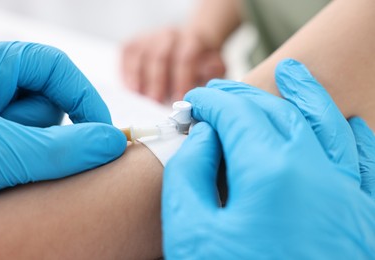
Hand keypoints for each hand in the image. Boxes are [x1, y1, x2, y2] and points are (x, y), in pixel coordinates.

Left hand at [0, 42, 125, 194]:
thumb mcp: (2, 151)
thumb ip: (62, 149)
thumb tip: (114, 143)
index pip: (56, 66)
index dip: (85, 97)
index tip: (103, 134)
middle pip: (48, 102)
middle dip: (45, 136)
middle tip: (25, 160)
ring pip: (36, 130)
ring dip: (28, 154)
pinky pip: (23, 147)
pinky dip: (19, 164)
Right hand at [121, 27, 224, 101]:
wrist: (189, 45)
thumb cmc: (200, 64)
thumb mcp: (214, 68)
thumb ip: (213, 73)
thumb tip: (208, 75)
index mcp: (192, 40)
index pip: (186, 57)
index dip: (182, 79)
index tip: (179, 98)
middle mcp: (170, 35)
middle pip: (161, 56)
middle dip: (158, 81)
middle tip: (156, 102)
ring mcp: (150, 37)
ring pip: (142, 55)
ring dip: (140, 78)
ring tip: (141, 98)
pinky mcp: (135, 42)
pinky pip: (127, 54)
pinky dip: (127, 71)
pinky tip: (131, 88)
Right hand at [162, 59, 374, 257]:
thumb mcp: (189, 229)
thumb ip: (190, 172)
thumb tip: (205, 136)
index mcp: (272, 172)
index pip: (236, 114)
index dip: (211, 102)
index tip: (194, 101)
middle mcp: (318, 173)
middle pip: (276, 111)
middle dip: (243, 96)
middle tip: (221, 92)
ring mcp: (348, 195)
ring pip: (328, 123)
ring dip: (306, 94)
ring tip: (293, 73)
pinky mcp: (362, 219)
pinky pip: (366, 162)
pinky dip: (354, 134)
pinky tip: (346, 121)